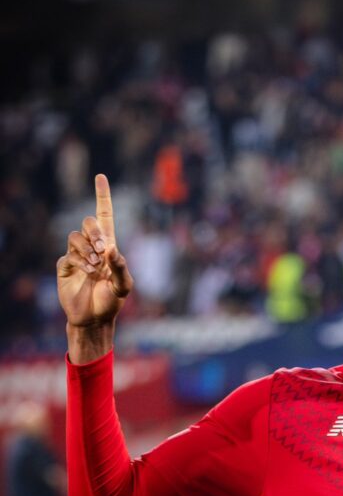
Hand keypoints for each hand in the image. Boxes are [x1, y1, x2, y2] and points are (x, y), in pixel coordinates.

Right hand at [57, 175, 132, 361]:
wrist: (94, 318)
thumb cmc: (111, 301)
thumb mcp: (124, 286)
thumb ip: (121, 267)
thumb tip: (111, 249)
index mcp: (109, 247)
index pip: (104, 216)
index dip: (102, 196)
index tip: (100, 176)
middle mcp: (92, 247)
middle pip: (88, 222)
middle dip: (95, 232)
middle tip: (102, 249)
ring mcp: (77, 255)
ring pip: (75, 237)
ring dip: (86, 249)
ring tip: (95, 267)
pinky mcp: (64, 265)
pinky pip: (68, 254)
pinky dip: (79, 261)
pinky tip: (87, 273)